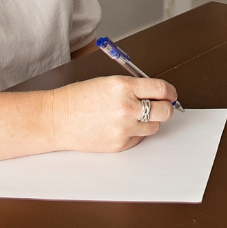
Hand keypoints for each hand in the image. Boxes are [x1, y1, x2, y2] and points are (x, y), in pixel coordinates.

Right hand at [48, 74, 177, 152]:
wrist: (56, 119)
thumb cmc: (78, 98)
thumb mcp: (108, 82)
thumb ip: (134, 87)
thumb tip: (157, 94)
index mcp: (124, 86)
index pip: (161, 88)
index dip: (170, 91)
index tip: (170, 94)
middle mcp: (127, 107)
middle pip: (164, 110)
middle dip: (166, 107)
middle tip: (161, 106)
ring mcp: (124, 128)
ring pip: (154, 126)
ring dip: (149, 121)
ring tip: (133, 116)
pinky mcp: (119, 144)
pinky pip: (139, 139)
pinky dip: (135, 133)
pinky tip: (119, 127)